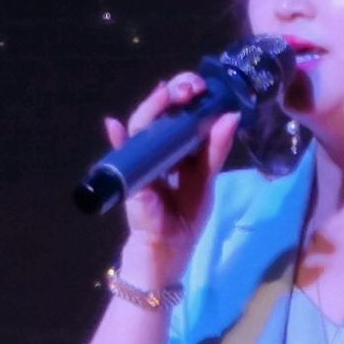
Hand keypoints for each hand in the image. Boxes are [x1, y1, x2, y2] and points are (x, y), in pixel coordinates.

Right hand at [106, 70, 240, 276]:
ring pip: (142, 129)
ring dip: (152, 110)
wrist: (162, 259)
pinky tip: (114, 126)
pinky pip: (122, 159)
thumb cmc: (182, 224)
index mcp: (177, 151)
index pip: (180, 114)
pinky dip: (118, 143)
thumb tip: (230, 115)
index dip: (188, 94)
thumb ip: (215, 152)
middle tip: (189, 86)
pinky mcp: (129, 182)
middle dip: (173, 95)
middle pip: (160, 115)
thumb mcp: (204, 186)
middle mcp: (156, 153)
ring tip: (165, 94)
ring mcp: (139, 164)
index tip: (201, 84)